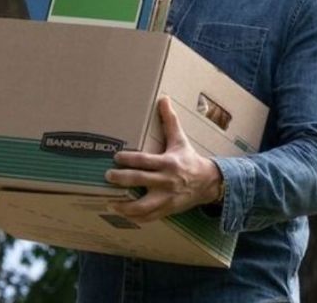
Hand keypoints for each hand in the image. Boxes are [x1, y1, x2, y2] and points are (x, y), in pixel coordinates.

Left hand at [105, 97, 222, 222]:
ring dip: (125, 206)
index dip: (129, 159)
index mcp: (168, 163)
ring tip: (109, 202)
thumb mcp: (180, 140)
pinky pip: (149, 217)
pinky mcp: (167, 210)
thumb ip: (169, 121)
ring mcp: (166, 198)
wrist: (209, 183)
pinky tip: (122, 214)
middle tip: (108, 176)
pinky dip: (135, 218)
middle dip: (122, 179)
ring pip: (143, 206)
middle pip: (140, 181)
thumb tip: (163, 99)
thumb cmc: (189, 159)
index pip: (145, 161)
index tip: (116, 157)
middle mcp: (166, 181)